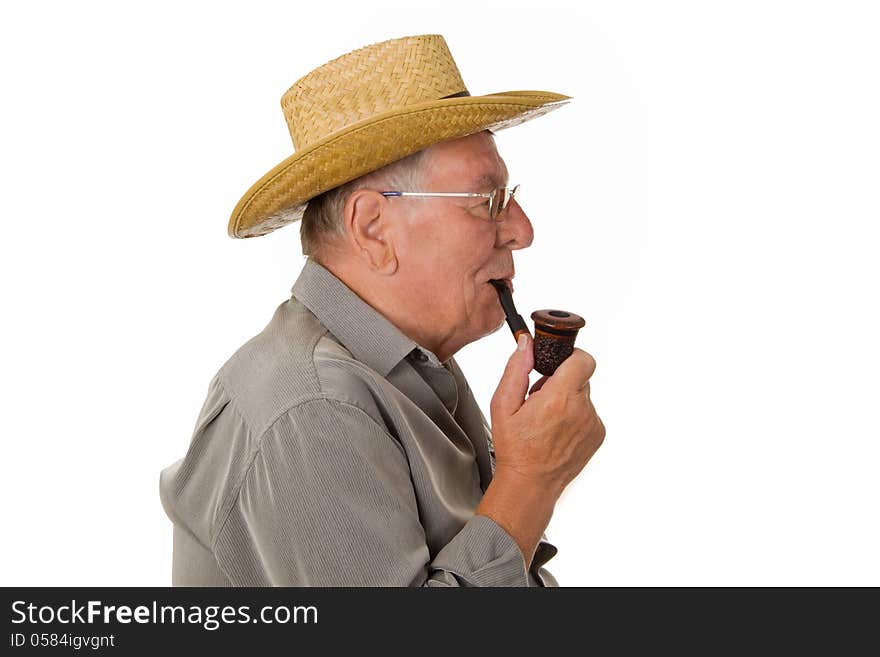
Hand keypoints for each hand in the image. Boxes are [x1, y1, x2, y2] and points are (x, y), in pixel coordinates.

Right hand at [490, 333, 604, 496]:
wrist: (530, 484)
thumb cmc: (515, 448)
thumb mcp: (503, 405)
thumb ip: (516, 369)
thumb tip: (526, 344)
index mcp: (559, 398)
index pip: (583, 359)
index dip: (570, 356)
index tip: (556, 364)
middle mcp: (582, 410)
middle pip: (581, 377)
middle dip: (562, 381)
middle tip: (541, 399)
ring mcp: (593, 423)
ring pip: (584, 395)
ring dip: (568, 400)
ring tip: (547, 420)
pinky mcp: (598, 434)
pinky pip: (589, 413)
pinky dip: (575, 416)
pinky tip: (557, 431)